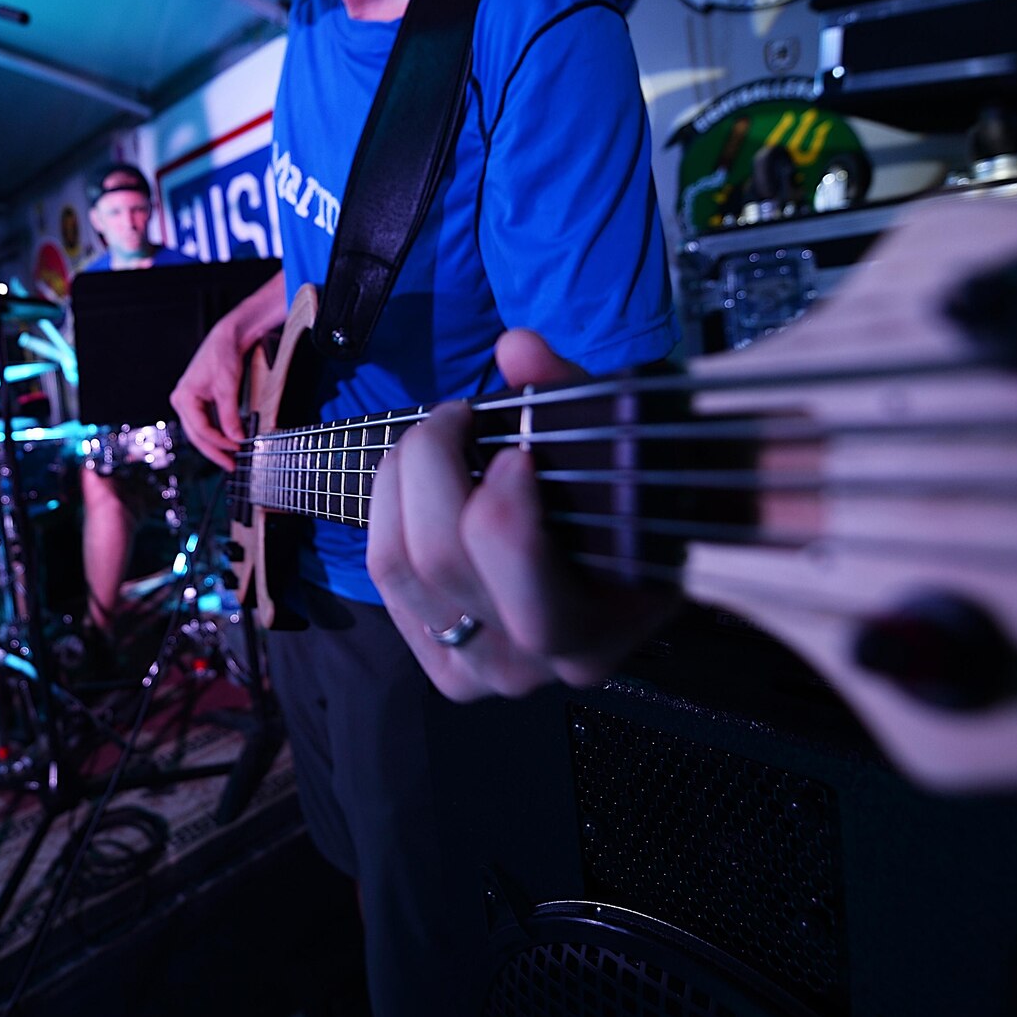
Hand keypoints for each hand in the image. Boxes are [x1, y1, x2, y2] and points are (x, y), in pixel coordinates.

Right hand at [170, 315, 246, 470]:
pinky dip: (216, 434)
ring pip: (200, 432)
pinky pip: (205, 423)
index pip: (201, 430)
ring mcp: (189, 402)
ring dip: (215, 445)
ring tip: (230, 457)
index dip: (220, 443)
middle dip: (215, 451)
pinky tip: (227, 442)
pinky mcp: (198, 402)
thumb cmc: (222, 355)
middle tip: (231, 465)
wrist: (227, 338)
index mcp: (184, 398)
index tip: (236, 449)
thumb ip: (230, 416)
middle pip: (197, 435)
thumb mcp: (228, 388)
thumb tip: (236, 438)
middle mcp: (182, 401)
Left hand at [367, 330, 676, 701]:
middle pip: (441, 560)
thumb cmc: (633, 501)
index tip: (516, 450)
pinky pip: (384, 576)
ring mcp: (479, 668)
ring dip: (398, 480)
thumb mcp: (621, 451)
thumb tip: (517, 348)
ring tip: (432, 438)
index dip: (504, 509)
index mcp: (596, 631)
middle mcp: (534, 663)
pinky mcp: (437, 658)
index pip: (529, 593)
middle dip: (432, 462)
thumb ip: (573, 397)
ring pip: (397, 566)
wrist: (629, 567)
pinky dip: (388, 513)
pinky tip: (418, 483)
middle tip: (456, 414)